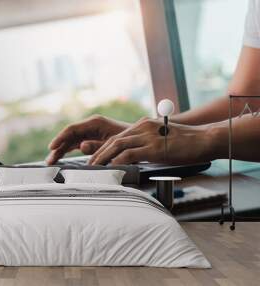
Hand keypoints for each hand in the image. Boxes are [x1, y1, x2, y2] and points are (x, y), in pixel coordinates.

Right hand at [46, 115, 128, 164]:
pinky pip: (75, 145)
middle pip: (69, 136)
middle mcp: (91, 126)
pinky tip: (61, 159)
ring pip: (70, 141)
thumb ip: (97, 145)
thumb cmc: (130, 140)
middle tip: (49, 160)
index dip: (60, 138)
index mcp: (95, 123)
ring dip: (61, 151)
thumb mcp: (114, 144)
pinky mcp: (91, 140)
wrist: (141, 141)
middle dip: (58, 148)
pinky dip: (68, 152)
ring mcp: (90, 133)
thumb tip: (81, 146)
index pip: (72, 129)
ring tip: (51, 162)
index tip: (52, 147)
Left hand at [88, 117, 214, 164]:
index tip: (94, 159)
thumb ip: (147, 145)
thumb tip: (135, 157)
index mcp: (144, 125)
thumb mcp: (162, 140)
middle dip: (98, 153)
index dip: (103, 148)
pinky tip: (111, 168)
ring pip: (118, 146)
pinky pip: (130, 154)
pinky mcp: (154, 147)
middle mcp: (143, 127)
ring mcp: (148, 136)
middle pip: (114, 140)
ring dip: (103, 158)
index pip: (117, 137)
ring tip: (95, 168)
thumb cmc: (186, 143)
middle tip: (89, 165)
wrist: (205, 139)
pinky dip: (118, 161)